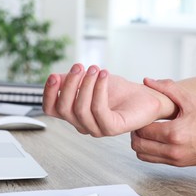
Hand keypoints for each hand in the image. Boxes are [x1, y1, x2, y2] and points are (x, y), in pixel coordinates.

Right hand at [43, 64, 173, 136]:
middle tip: (79, 67)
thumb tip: (56, 78)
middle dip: (69, 85)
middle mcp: (84, 124)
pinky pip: (98, 110)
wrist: (146, 97)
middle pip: (64, 109)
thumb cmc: (120, 92)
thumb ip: (73, 81)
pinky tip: (103, 76)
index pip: (52, 109)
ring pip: (80, 110)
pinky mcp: (112, 128)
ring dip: (86, 86)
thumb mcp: (91, 81)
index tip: (53, 75)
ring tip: (94, 69)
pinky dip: (99, 90)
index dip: (49, 93)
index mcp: (75, 114)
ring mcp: (97, 129)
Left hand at [131, 78, 195, 165]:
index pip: (141, 130)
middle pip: (138, 144)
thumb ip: (167, 88)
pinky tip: (155, 139)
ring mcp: (174, 159)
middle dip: (136, 132)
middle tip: (141, 123)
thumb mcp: (191, 100)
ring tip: (147, 131)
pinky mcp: (177, 164)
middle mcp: (172, 150)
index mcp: (174, 134)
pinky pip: (153, 160)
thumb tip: (148, 80)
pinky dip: (148, 150)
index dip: (138, 121)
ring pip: (142, 155)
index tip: (141, 114)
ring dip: (140, 143)